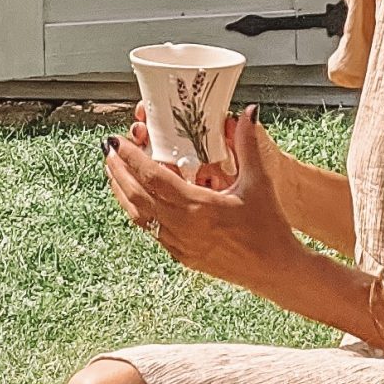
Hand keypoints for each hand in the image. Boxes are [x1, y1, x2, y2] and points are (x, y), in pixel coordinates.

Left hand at [105, 109, 306, 300]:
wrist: (275, 270)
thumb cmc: (269, 228)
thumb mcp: (259, 182)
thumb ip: (247, 145)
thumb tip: (247, 112)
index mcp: (198, 207)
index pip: (153, 178)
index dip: (131, 158)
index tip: (116, 141)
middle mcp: (183, 227)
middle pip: (137, 196)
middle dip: (118, 172)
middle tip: (107, 150)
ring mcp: (180, 244)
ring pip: (139, 216)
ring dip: (122, 192)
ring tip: (113, 172)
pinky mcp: (182, 256)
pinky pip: (151, 230)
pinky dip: (138, 211)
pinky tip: (136, 200)